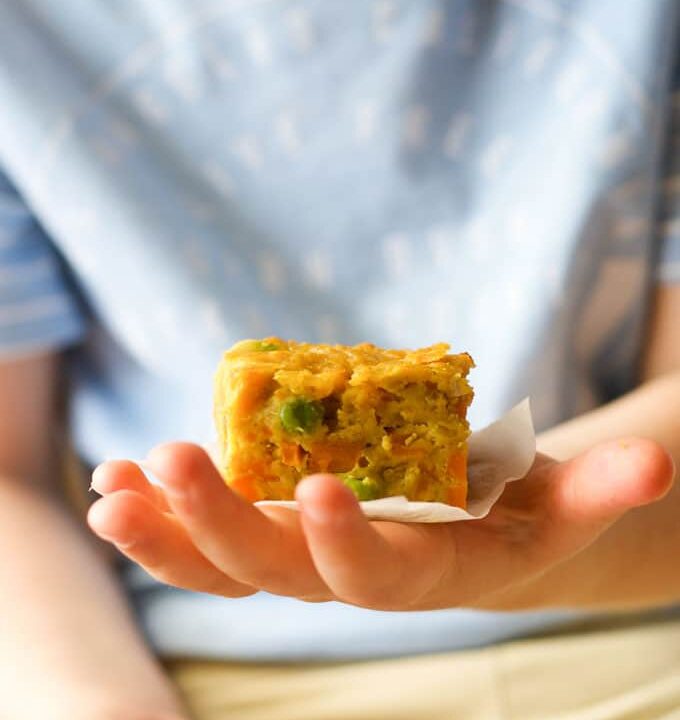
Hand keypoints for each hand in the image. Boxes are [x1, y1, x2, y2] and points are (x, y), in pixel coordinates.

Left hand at [87, 439, 673, 610]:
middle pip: (273, 569)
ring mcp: (298, 554)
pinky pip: (205, 533)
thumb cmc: (513, 515)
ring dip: (163, 526)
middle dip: (219, 522)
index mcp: (419, 571)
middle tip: (170, 460)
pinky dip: (159, 512)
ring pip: (219, 562)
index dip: (348, 544)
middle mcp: (346, 572)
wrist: (465, 533)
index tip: (318, 490)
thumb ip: (601, 486)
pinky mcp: (270, 523)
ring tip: (112, 485)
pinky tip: (115, 481)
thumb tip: (659, 460)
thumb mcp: (561, 502)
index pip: (377, 578)